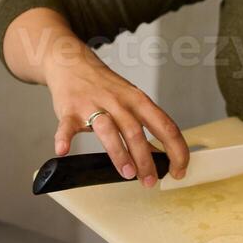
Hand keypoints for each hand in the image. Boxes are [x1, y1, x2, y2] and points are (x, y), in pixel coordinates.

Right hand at [42, 41, 189, 186]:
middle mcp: (118, 102)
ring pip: (108, 130)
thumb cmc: (104, 86)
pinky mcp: (70, 109)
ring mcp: (93, 105)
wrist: (71, 62)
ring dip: (119, 153)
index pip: (165, 126)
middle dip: (146, 160)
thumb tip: (162, 154)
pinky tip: (64, 152)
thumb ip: (144, 125)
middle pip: (136, 132)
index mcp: (138, 100)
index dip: (176, 150)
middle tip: (150, 181)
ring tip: (127, 174)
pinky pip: (67, 126)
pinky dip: (64, 139)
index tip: (179, 170)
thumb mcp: (131, 99)